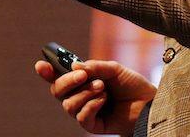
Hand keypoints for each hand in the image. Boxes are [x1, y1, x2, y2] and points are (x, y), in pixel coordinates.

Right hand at [35, 59, 155, 134]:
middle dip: (66, 81)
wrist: (148, 103)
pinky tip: (103, 100)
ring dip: (84, 93)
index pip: (58, 76)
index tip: (41, 65)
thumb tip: (73, 67)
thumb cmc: (131, 85)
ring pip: (68, 104)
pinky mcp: (92, 125)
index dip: (47, 71)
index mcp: (82, 80)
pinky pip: (80, 116)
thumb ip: (93, 67)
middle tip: (82, 76)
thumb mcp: (113, 69)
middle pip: (56, 91)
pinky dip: (91, 105)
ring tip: (102, 88)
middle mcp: (80, 95)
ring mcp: (85, 110)